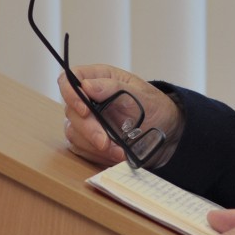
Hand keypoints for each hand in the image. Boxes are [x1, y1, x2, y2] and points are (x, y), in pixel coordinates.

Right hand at [58, 64, 182, 166]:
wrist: (166, 130)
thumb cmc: (154, 106)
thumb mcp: (141, 94)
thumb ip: (114, 88)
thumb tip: (86, 86)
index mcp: (98, 78)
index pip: (68, 80)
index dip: (70, 94)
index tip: (85, 110)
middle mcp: (88, 99)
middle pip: (71, 111)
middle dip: (88, 130)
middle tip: (105, 142)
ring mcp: (86, 120)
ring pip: (74, 133)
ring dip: (95, 146)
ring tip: (119, 152)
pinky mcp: (88, 141)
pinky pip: (82, 149)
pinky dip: (98, 155)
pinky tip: (117, 155)